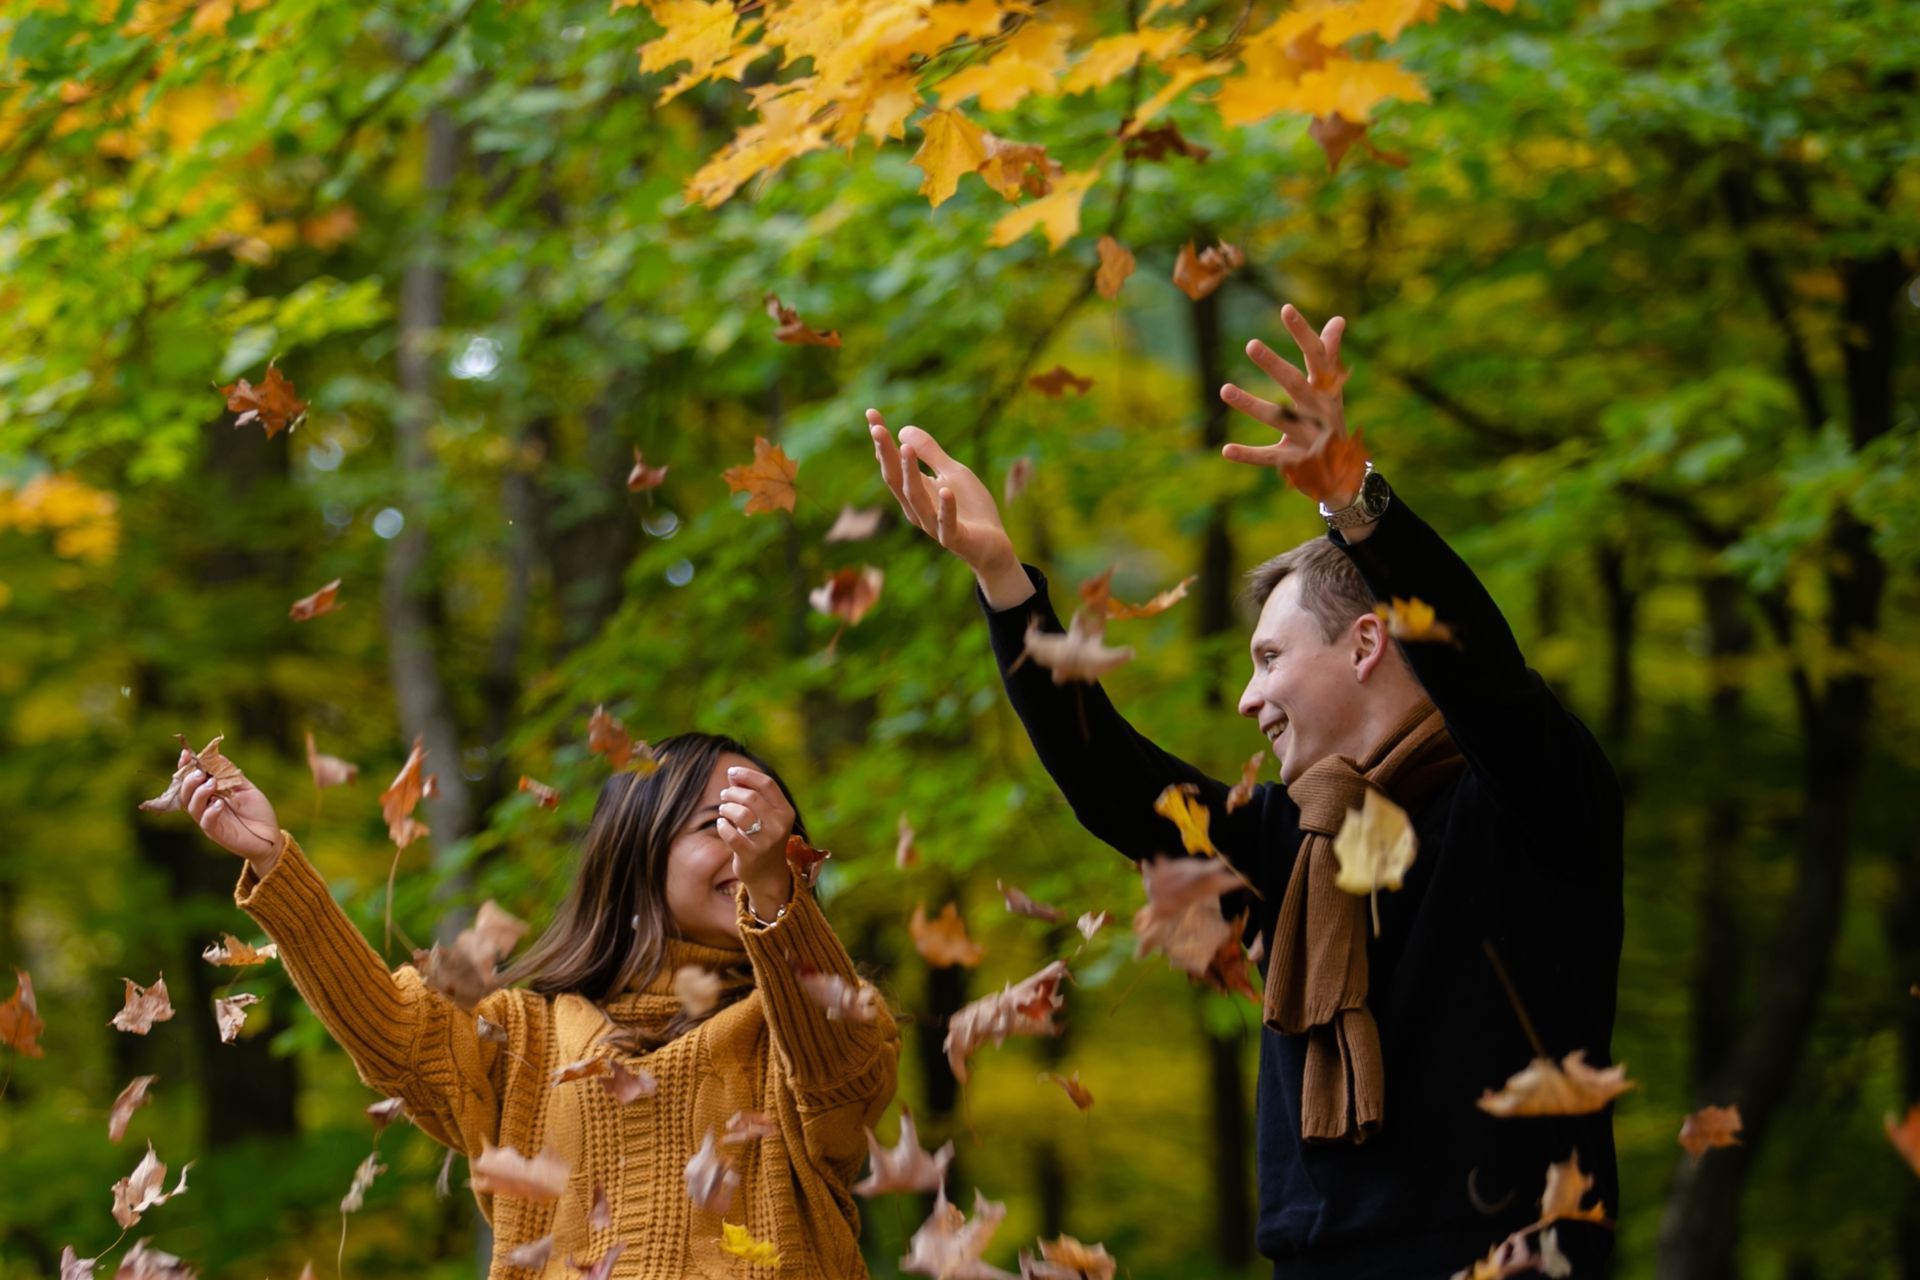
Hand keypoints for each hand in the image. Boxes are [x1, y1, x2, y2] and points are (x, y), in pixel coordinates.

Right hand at [179, 749, 281, 871]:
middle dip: (189, 780)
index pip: (191, 780)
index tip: (186, 755)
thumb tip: (218, 756)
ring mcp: (209, 820)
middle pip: (185, 794)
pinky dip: (210, 811)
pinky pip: (206, 822)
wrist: (270, 836)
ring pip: (192, 807)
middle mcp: (205, 807)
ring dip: (199, 793)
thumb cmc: (258, 812)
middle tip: (201, 773)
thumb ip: (231, 775)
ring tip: (212, 784)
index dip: (185, 768)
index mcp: (210, 794)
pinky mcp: (216, 833)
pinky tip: (219, 804)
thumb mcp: (246, 789)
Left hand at [715, 766, 796, 919]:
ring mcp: (766, 842)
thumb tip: (733, 774)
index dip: (747, 774)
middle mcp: (779, 826)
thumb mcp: (767, 816)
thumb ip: (753, 794)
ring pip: (741, 814)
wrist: (768, 875)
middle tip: (724, 796)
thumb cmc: (764, 838)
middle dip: (732, 793)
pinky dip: (722, 826)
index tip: (731, 772)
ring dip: (726, 808)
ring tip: (723, 810)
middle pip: (751, 797)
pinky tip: (722, 825)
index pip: (767, 784)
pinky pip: (730, 834)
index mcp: (786, 812)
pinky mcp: (751, 856)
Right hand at [867, 409, 1032, 607]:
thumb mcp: (953, 473)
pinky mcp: (954, 538)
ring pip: (916, 499)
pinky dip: (946, 508)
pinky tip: (946, 489)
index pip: (893, 463)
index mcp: (915, 492)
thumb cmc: (970, 508)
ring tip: (905, 448)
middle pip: (896, 479)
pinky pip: (946, 524)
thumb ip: (931, 453)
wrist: (992, 545)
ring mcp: (933, 525)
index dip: (882, 441)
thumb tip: (903, 431)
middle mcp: (917, 508)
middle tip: (877, 429)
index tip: (871, 413)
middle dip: (886, 454)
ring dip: (910, 473)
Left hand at [1219, 304, 1358, 503]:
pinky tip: (1226, 449)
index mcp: (1327, 391)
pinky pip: (1269, 458)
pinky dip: (1248, 455)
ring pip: (1277, 419)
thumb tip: (1338, 319)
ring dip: (1251, 405)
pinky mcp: (1294, 461)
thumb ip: (1330, 356)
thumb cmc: (1330, 419)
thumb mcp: (1332, 390)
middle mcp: (1319, 412)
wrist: (1345, 472)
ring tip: (1224, 389)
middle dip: (1275, 365)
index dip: (1303, 333)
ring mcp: (1307, 438)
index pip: (1317, 357)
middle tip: (1251, 344)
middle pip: (1295, 385)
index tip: (1286, 309)